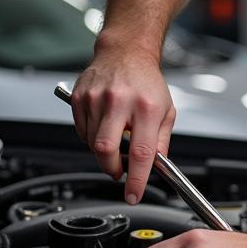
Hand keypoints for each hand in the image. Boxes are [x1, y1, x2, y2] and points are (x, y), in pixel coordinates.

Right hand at [71, 53, 175, 203]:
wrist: (126, 52)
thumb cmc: (147, 81)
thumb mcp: (166, 110)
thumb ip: (162, 141)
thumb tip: (155, 167)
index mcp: (147, 107)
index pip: (142, 152)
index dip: (136, 179)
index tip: (133, 195)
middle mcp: (120, 102)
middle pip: (107, 151)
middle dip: (112, 169)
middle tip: (119, 171)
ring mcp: (97, 99)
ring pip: (91, 144)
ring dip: (103, 152)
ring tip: (115, 137)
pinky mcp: (80, 98)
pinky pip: (80, 131)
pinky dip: (91, 137)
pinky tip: (103, 126)